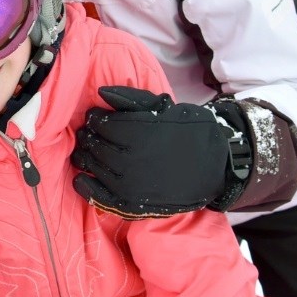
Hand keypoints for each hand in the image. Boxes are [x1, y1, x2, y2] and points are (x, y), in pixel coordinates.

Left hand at [70, 86, 249, 217]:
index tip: (96, 117)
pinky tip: (81, 179)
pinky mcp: (132, 204)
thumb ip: (131, 99)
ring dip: (85, 157)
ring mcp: (131, 184)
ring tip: (87, 151)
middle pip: (95, 145)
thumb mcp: (165, 108)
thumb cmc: (189, 132)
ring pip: (94, 167)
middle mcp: (132, 159)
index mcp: (139, 133)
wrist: (216, 167)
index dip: (95, 119)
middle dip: (89, 136)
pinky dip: (86, 188)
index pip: (101, 124)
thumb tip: (101, 92)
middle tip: (89, 133)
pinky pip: (100, 197)